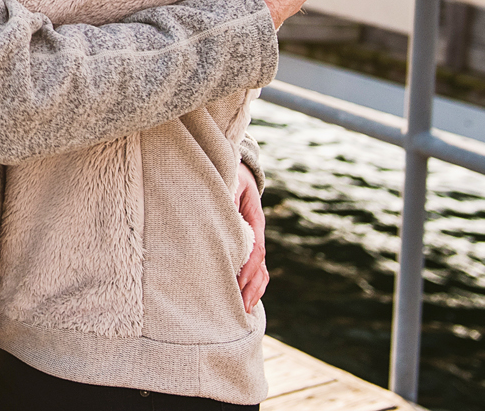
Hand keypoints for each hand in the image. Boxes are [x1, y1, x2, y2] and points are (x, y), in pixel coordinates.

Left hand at [235, 162, 268, 311]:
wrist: (238, 172)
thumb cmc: (231, 176)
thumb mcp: (231, 182)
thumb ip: (228, 197)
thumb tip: (224, 213)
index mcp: (255, 221)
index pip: (256, 249)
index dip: (249, 267)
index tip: (239, 281)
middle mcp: (257, 235)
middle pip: (261, 267)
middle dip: (251, 288)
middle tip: (240, 308)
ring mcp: (254, 242)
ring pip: (260, 272)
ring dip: (253, 291)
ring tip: (242, 311)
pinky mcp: (247, 247)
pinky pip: (254, 270)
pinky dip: (251, 286)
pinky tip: (243, 301)